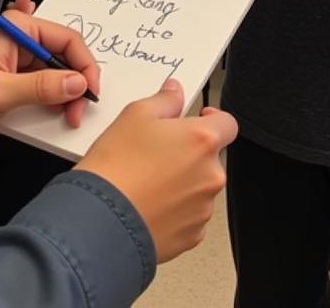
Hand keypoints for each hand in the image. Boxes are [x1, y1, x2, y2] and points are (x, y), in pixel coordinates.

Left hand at [0, 10, 99, 158]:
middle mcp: (21, 44)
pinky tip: (62, 113)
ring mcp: (19, 69)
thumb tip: (78, 83)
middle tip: (78, 112)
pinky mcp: (17, 91)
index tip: (90, 92)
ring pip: (60, 79)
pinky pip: (46, 96)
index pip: (66, 38)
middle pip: (66, 58)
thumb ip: (40, 87)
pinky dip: (56, 105)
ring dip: (69, 98)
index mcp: (16, 30)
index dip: (84, 64)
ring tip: (69, 119)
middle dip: (78, 84)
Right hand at [77, 79, 237, 262]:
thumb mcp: (135, 115)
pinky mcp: (192, 235)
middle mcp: (210, 175)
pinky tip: (148, 202)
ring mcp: (203, 208)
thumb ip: (164, 100)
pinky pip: (189, 215)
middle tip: (157, 152)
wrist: (102, 220)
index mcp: (202, 140)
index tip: (198, 119)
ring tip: (147, 180)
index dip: (214, 119)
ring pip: (199, 187)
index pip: (228, 124)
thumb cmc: (117, 168)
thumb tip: (174, 93)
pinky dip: (174, 209)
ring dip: (182, 182)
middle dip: (189, 152)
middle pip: (210, 157)